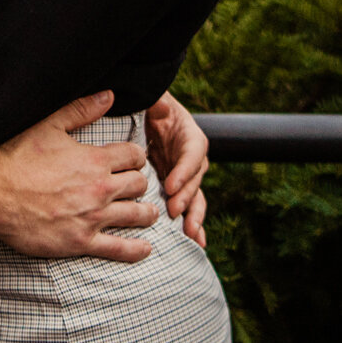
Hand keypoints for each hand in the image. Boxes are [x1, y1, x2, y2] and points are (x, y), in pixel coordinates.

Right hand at [0, 91, 158, 263]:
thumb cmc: (19, 157)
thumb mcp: (50, 125)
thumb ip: (82, 110)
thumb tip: (109, 95)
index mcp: (95, 160)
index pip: (134, 155)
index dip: (137, 156)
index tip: (134, 160)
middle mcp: (100, 188)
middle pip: (139, 184)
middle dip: (141, 183)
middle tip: (138, 186)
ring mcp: (93, 217)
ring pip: (136, 215)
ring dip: (146, 213)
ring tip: (149, 214)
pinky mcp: (81, 242)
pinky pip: (118, 248)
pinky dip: (136, 250)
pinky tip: (145, 249)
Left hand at [146, 91, 211, 247]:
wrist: (144, 118)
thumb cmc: (147, 106)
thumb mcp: (152, 100)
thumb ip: (155, 101)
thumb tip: (160, 106)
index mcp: (188, 134)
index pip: (192, 153)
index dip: (184, 170)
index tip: (170, 185)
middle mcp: (191, 157)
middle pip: (194, 179)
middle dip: (186, 196)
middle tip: (173, 211)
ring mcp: (185, 175)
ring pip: (194, 197)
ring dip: (194, 216)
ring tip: (190, 235)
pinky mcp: (177, 188)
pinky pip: (187, 207)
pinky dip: (193, 224)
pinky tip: (197, 243)